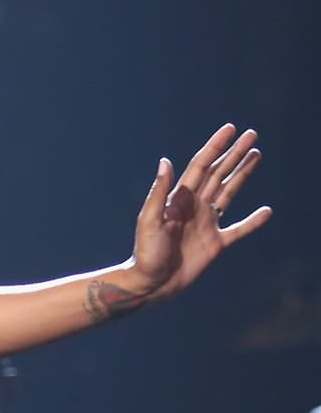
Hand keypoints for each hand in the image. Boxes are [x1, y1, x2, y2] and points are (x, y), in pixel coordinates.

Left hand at [130, 124, 271, 299]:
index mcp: (179, 198)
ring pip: (229, 193)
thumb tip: (165, 161)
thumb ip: (159, 191)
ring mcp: (206, 223)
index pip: (201, 166)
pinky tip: (266, 211)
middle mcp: (194, 206)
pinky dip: (253, 221)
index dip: (216, 146)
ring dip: (243, 175)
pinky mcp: (215, 244)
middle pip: (219, 174)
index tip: (230, 129)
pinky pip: (239, 229)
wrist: (151, 283)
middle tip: (252, 135)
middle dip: (235, 154)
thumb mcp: (149, 219)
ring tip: (256, 156)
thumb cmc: (146, 251)